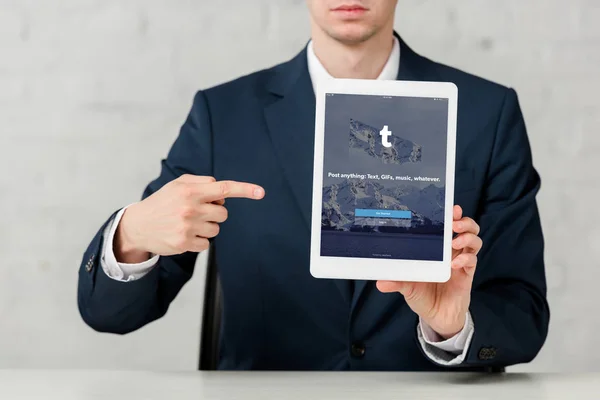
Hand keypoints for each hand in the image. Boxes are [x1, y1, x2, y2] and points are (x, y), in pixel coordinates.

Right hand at [115, 174, 264, 261]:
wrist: (138, 225)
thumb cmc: (162, 202)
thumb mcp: (178, 184)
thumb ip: (202, 183)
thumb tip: (222, 193)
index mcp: (190, 191)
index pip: (224, 189)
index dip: (245, 190)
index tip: (261, 192)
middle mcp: (190, 208)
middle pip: (223, 214)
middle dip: (214, 213)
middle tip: (196, 212)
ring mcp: (187, 227)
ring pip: (216, 229)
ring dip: (206, 227)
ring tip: (187, 223)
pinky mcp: (184, 243)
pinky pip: (207, 244)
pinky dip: (199, 240)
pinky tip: (184, 235)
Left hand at [376, 205, 481, 338]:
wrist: (436, 316)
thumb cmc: (422, 295)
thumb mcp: (406, 286)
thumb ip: (396, 281)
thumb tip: (380, 282)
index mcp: (437, 247)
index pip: (447, 225)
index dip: (451, 214)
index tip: (450, 208)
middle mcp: (451, 251)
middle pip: (466, 227)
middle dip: (464, 221)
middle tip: (454, 222)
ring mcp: (461, 261)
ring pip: (474, 240)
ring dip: (467, 237)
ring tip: (454, 241)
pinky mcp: (467, 274)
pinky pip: (472, 260)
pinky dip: (466, 259)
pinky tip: (455, 263)